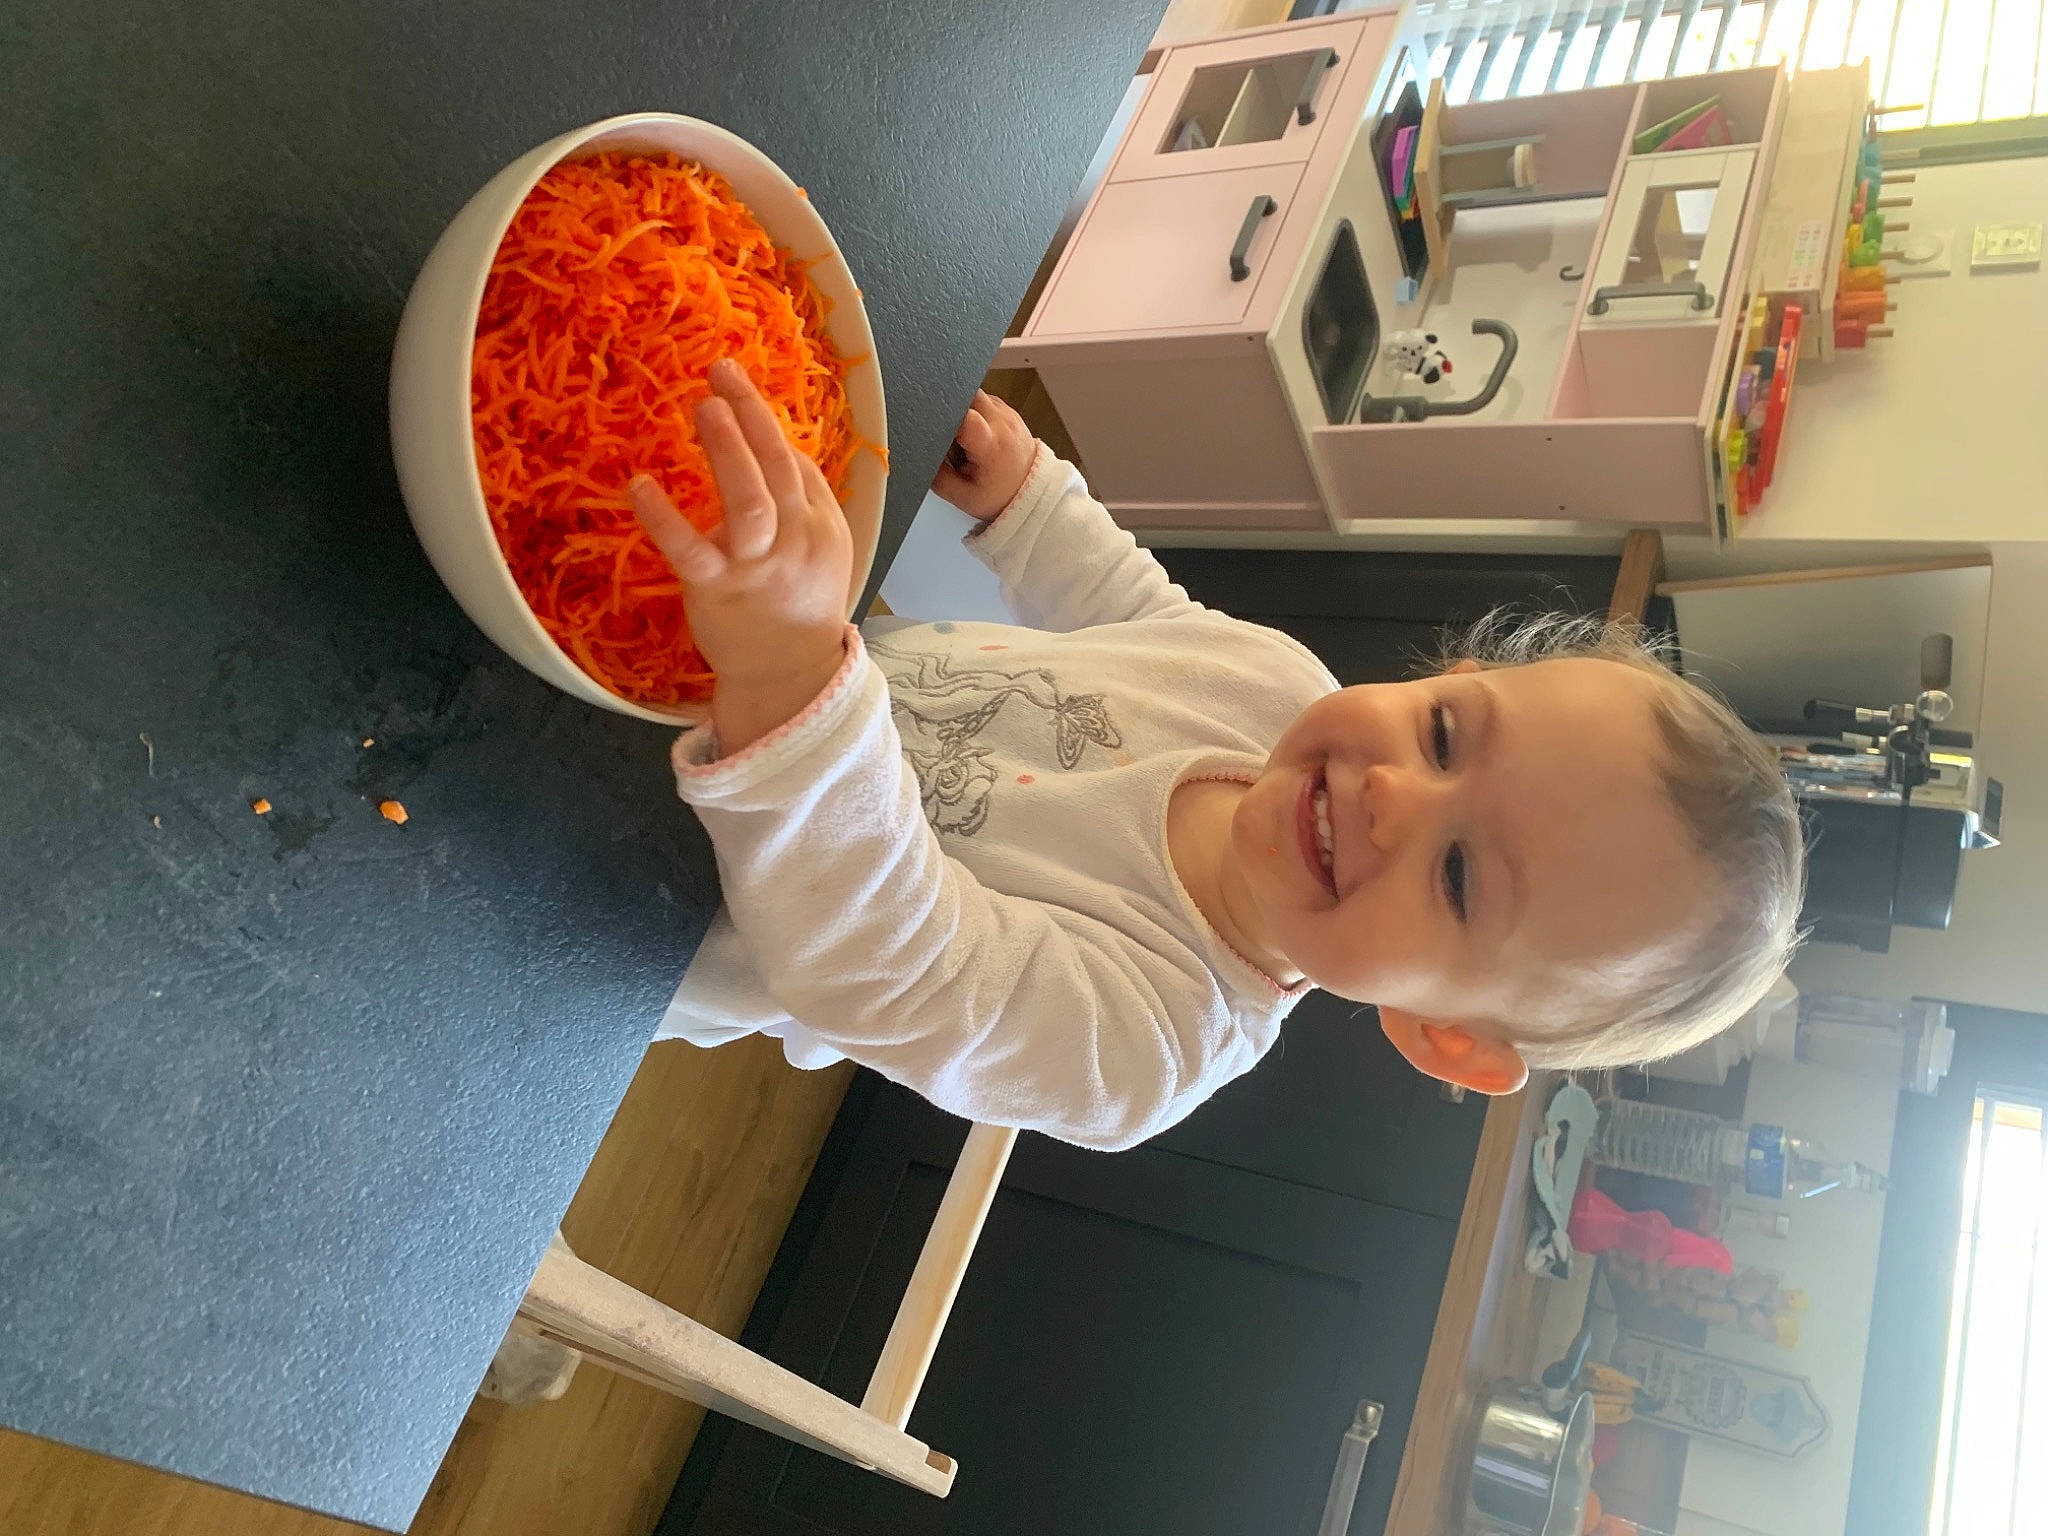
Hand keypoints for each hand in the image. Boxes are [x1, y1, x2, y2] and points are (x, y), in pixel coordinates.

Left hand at [630, 358, 851, 752]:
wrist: (790, 673)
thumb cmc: (798, 603)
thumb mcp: (821, 546)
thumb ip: (804, 496)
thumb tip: (774, 442)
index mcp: (818, 524)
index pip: (791, 459)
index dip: (761, 416)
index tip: (732, 378)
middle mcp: (793, 539)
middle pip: (775, 468)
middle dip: (750, 417)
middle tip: (718, 374)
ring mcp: (756, 565)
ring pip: (748, 503)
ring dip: (728, 452)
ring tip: (705, 408)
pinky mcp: (717, 590)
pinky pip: (690, 550)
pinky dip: (664, 517)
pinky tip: (639, 485)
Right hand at [931, 389, 1036, 522]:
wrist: (1031, 488)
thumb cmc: (999, 494)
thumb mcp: (962, 496)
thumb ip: (937, 477)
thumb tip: (918, 456)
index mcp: (990, 444)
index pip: (966, 416)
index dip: (945, 416)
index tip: (935, 428)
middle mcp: (1001, 422)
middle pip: (966, 396)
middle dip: (948, 410)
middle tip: (946, 433)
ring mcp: (1006, 411)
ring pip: (972, 393)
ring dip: (960, 409)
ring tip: (961, 435)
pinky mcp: (1006, 408)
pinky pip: (981, 398)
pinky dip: (971, 410)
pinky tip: (971, 431)